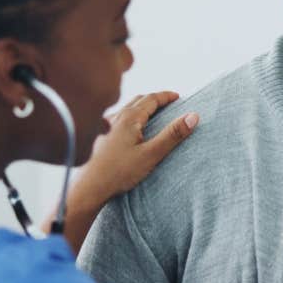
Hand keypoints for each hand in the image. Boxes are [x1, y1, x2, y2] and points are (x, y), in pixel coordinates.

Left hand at [76, 91, 198, 208]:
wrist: (89, 186)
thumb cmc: (119, 172)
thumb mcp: (151, 154)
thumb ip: (172, 135)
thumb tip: (193, 116)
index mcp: (129, 118)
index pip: (152, 99)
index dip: (166, 96)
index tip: (178, 97)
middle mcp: (116, 117)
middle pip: (138, 100)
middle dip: (155, 99)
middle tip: (168, 103)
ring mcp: (105, 125)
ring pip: (126, 108)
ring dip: (141, 106)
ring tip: (151, 113)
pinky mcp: (100, 135)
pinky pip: (117, 117)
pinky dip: (130, 115)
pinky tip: (129, 128)